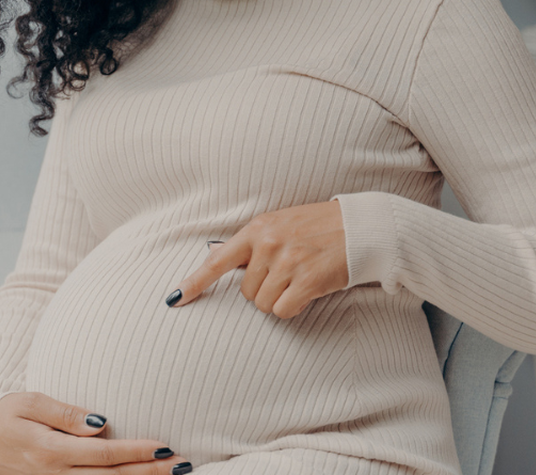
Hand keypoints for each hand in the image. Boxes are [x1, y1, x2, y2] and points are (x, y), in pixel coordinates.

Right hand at [0, 391, 193, 474]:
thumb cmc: (6, 413)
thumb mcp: (31, 402)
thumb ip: (66, 414)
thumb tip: (101, 423)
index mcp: (50, 450)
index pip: (103, 454)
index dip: (136, 452)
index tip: (164, 447)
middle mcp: (55, 474)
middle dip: (148, 473)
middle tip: (181, 465)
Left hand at [164, 200, 348, 318]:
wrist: (360, 226)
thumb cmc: (318, 227)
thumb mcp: (280, 224)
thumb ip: (254, 243)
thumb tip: (221, 260)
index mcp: (257, 229)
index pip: (217, 260)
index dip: (195, 282)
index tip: (175, 298)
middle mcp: (268, 244)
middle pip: (246, 292)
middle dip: (263, 291)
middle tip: (286, 276)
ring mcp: (287, 262)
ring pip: (263, 304)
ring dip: (279, 300)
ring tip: (298, 281)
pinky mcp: (307, 280)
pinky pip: (283, 310)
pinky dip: (292, 308)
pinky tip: (306, 294)